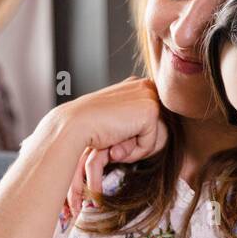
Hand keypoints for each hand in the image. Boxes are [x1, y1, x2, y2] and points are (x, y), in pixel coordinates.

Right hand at [50, 77, 167, 213]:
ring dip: (135, 148)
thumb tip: (163, 136)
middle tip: (114, 141)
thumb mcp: (118, 118)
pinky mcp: (150, 111)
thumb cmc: (91, 126)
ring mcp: (150, 97)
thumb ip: (136, 120)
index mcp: (139, 85)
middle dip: (138, 143)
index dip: (135, 136)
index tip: (115, 134)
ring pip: (158, 138)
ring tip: (114, 142)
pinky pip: (150, 144)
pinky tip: (116, 143)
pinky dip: (134, 152)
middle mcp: (147, 86)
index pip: (154, 121)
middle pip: (160, 129)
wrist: (74, 125)